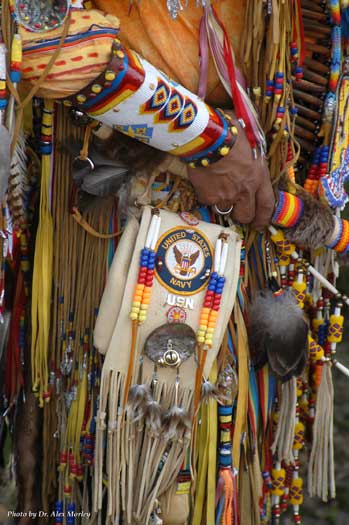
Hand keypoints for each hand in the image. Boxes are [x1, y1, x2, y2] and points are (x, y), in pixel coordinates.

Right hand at [187, 115, 274, 229]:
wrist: (206, 138)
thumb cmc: (230, 134)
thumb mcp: (251, 143)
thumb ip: (253, 158)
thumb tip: (253, 154)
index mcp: (258, 177)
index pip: (266, 205)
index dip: (264, 217)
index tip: (260, 224)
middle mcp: (244, 191)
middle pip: (246, 215)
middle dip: (243, 215)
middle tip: (238, 212)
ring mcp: (225, 196)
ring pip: (224, 208)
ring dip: (222, 201)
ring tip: (216, 186)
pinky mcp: (207, 197)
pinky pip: (207, 200)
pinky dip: (205, 193)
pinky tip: (203, 179)